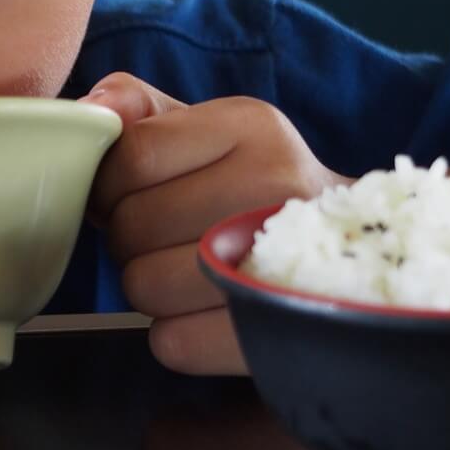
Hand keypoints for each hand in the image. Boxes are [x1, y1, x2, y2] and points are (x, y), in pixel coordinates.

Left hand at [84, 73, 347, 373]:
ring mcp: (282, 258)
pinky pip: (174, 342)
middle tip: (162, 238)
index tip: (127, 195)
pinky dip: (177, 334)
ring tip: (185, 272)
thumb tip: (90, 108)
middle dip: (129, 239)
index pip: (132, 156)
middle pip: (133, 226)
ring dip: (148, 287)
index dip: (109, 186)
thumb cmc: (257, 185)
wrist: (359, 250)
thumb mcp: (210, 128)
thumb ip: (140, 107)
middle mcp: (274, 184)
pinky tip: (206, 312)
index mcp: (251, 125)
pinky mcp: (276, 331)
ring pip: (144, 287)